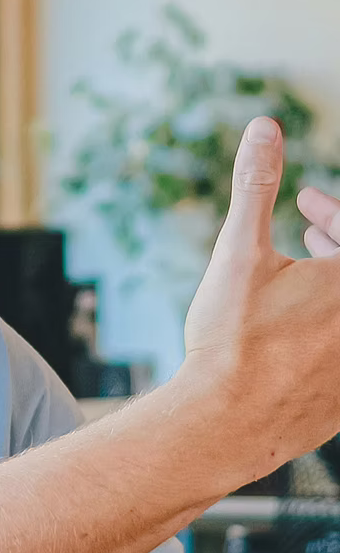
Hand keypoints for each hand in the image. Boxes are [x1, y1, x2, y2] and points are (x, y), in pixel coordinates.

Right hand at [181, 117, 339, 477]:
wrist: (224, 424)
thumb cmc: (230, 338)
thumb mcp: (238, 250)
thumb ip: (256, 185)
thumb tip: (265, 127)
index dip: (332, 213)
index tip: (304, 205)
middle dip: (336, 239)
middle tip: (307, 227)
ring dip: (333, 283)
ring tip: (302, 274)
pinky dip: (329, 326)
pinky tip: (299, 325)